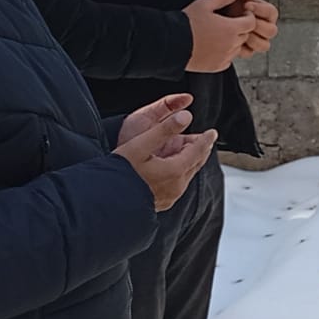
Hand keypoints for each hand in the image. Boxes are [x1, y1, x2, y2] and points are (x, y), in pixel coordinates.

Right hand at [113, 95, 215, 210]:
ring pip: (188, 174)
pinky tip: (174, 169)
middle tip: (205, 140)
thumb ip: (165, 129)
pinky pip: (179, 184)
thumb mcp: (141, 144)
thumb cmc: (120, 171)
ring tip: (190, 151)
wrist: (106, 201)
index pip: (198, 150)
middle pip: (195, 163)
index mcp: (174, 170)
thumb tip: (186, 116)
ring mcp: (171, 196)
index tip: (212, 132)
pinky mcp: (163, 202)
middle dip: (201, 149)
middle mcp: (177, 186)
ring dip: (191, 161)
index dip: (206, 139)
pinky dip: (181, 172)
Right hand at [185, 0, 255, 72]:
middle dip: (240, 28)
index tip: (240, 14)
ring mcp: (224, 57)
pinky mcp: (216, 66)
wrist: (171, 44)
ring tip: (218, 34)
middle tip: (227, 23)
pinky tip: (213, 47)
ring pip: (237, 48)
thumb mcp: (204, 4)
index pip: (251, 23)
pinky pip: (228, 60)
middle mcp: (230, 45)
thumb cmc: (186, 23)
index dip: (247, 17)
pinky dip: (225, 54)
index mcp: (230, 29)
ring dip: (233, 41)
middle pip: (245, 35)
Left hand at [224, 0, 279, 58]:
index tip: (247, 5)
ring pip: (264, 45)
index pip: (272, 12)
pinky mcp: (247, 50)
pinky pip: (249, 53)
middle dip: (257, 25)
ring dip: (252, 39)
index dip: (260, 9)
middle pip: (271, 31)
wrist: (219, 16)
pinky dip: (241, 47)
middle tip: (243, 21)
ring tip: (238, 32)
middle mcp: (266, 28)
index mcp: (267, 14)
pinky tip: (231, 40)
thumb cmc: (231, 4)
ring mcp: (258, 40)